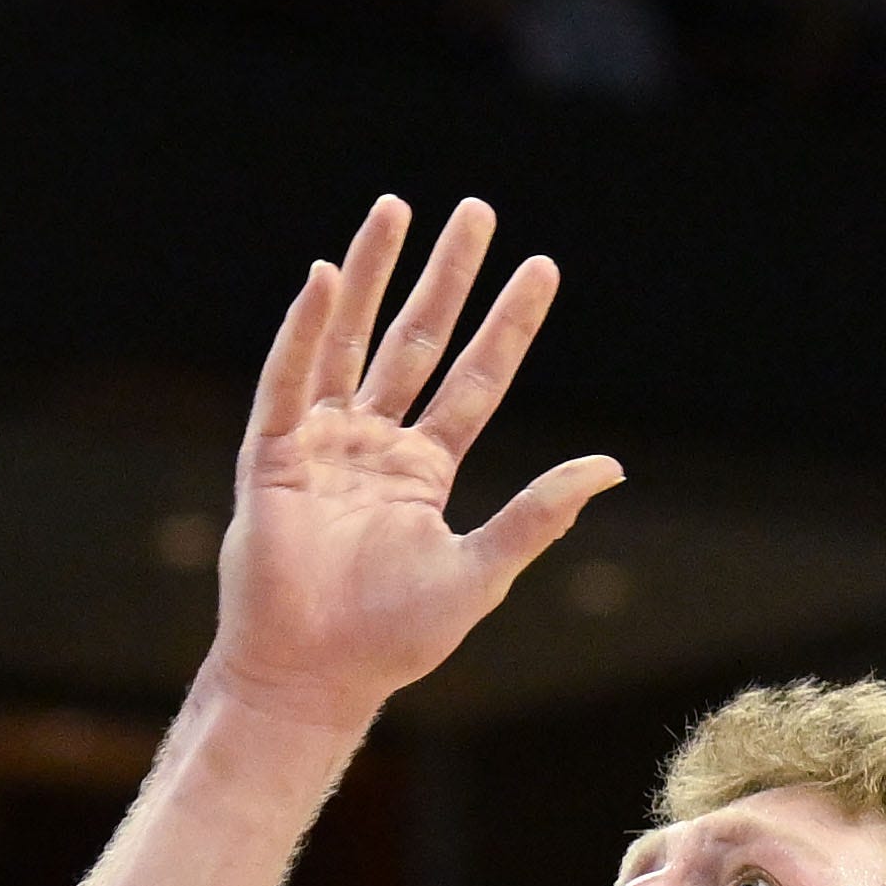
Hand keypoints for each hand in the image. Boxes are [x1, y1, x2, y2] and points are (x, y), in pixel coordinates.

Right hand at [207, 196, 625, 733]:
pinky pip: (288, 380)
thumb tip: (612, 467)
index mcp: (424, 471)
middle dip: (445, 276)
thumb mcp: (482, 571)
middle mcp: (375, 445)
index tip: (541, 267)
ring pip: (352, 340)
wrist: (312, 678)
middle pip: (417, 340)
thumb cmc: (392, 639)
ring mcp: (322, 444)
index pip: (476, 378)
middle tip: (475, 211)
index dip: (507, 325)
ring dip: (373, 274)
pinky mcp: (273, 455)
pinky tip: (326, 279)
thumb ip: (538, 514)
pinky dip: (305, 330)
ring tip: (396, 208)